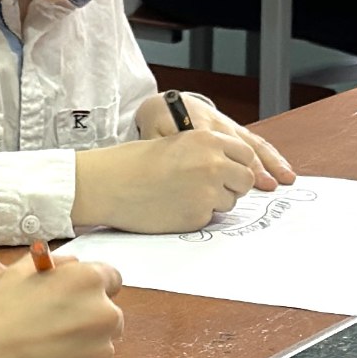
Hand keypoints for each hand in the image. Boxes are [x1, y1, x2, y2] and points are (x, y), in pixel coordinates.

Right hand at [0, 253, 123, 357]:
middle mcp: (104, 314)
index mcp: (88, 281)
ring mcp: (101, 351)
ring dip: (80, 348)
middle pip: (108, 316)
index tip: (77, 298)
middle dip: (88, 320)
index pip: (112, 279)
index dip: (92, 289)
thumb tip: (74, 266)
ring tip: (41, 352)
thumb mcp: (20, 273)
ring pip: (99, 347)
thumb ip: (56, 265)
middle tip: (53, 329)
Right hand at [71, 123, 276, 232]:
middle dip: (232, 186)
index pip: (246, 155)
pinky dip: (196, 215)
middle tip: (209, 188)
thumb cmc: (134, 162)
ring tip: (183, 195)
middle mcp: (214, 164)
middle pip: (245, 180)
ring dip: (214, 202)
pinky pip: (210, 218)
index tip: (228, 171)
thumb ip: (207, 152)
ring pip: (230, 202)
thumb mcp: (176, 143)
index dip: (237, 165)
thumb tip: (231, 168)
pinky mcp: (198, 215)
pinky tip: (173, 207)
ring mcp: (208, 191)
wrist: (110, 184)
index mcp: (208, 139)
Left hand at [133, 90, 295, 186]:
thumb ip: (162, 147)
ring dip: (271, 163)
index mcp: (198, 127)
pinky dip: (272, 157)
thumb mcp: (154, 132)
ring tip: (286, 179)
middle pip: (240, 147)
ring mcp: (230, 129)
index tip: (237, 182)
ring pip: (254, 145)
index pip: (217, 148)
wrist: (170, 104)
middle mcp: (219, 126)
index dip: (227, 165)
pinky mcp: (237, 132)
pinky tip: (284, 172)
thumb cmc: (161, 121)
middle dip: (255, 166)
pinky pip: (258, 143)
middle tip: (268, 185)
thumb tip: (169, 163)